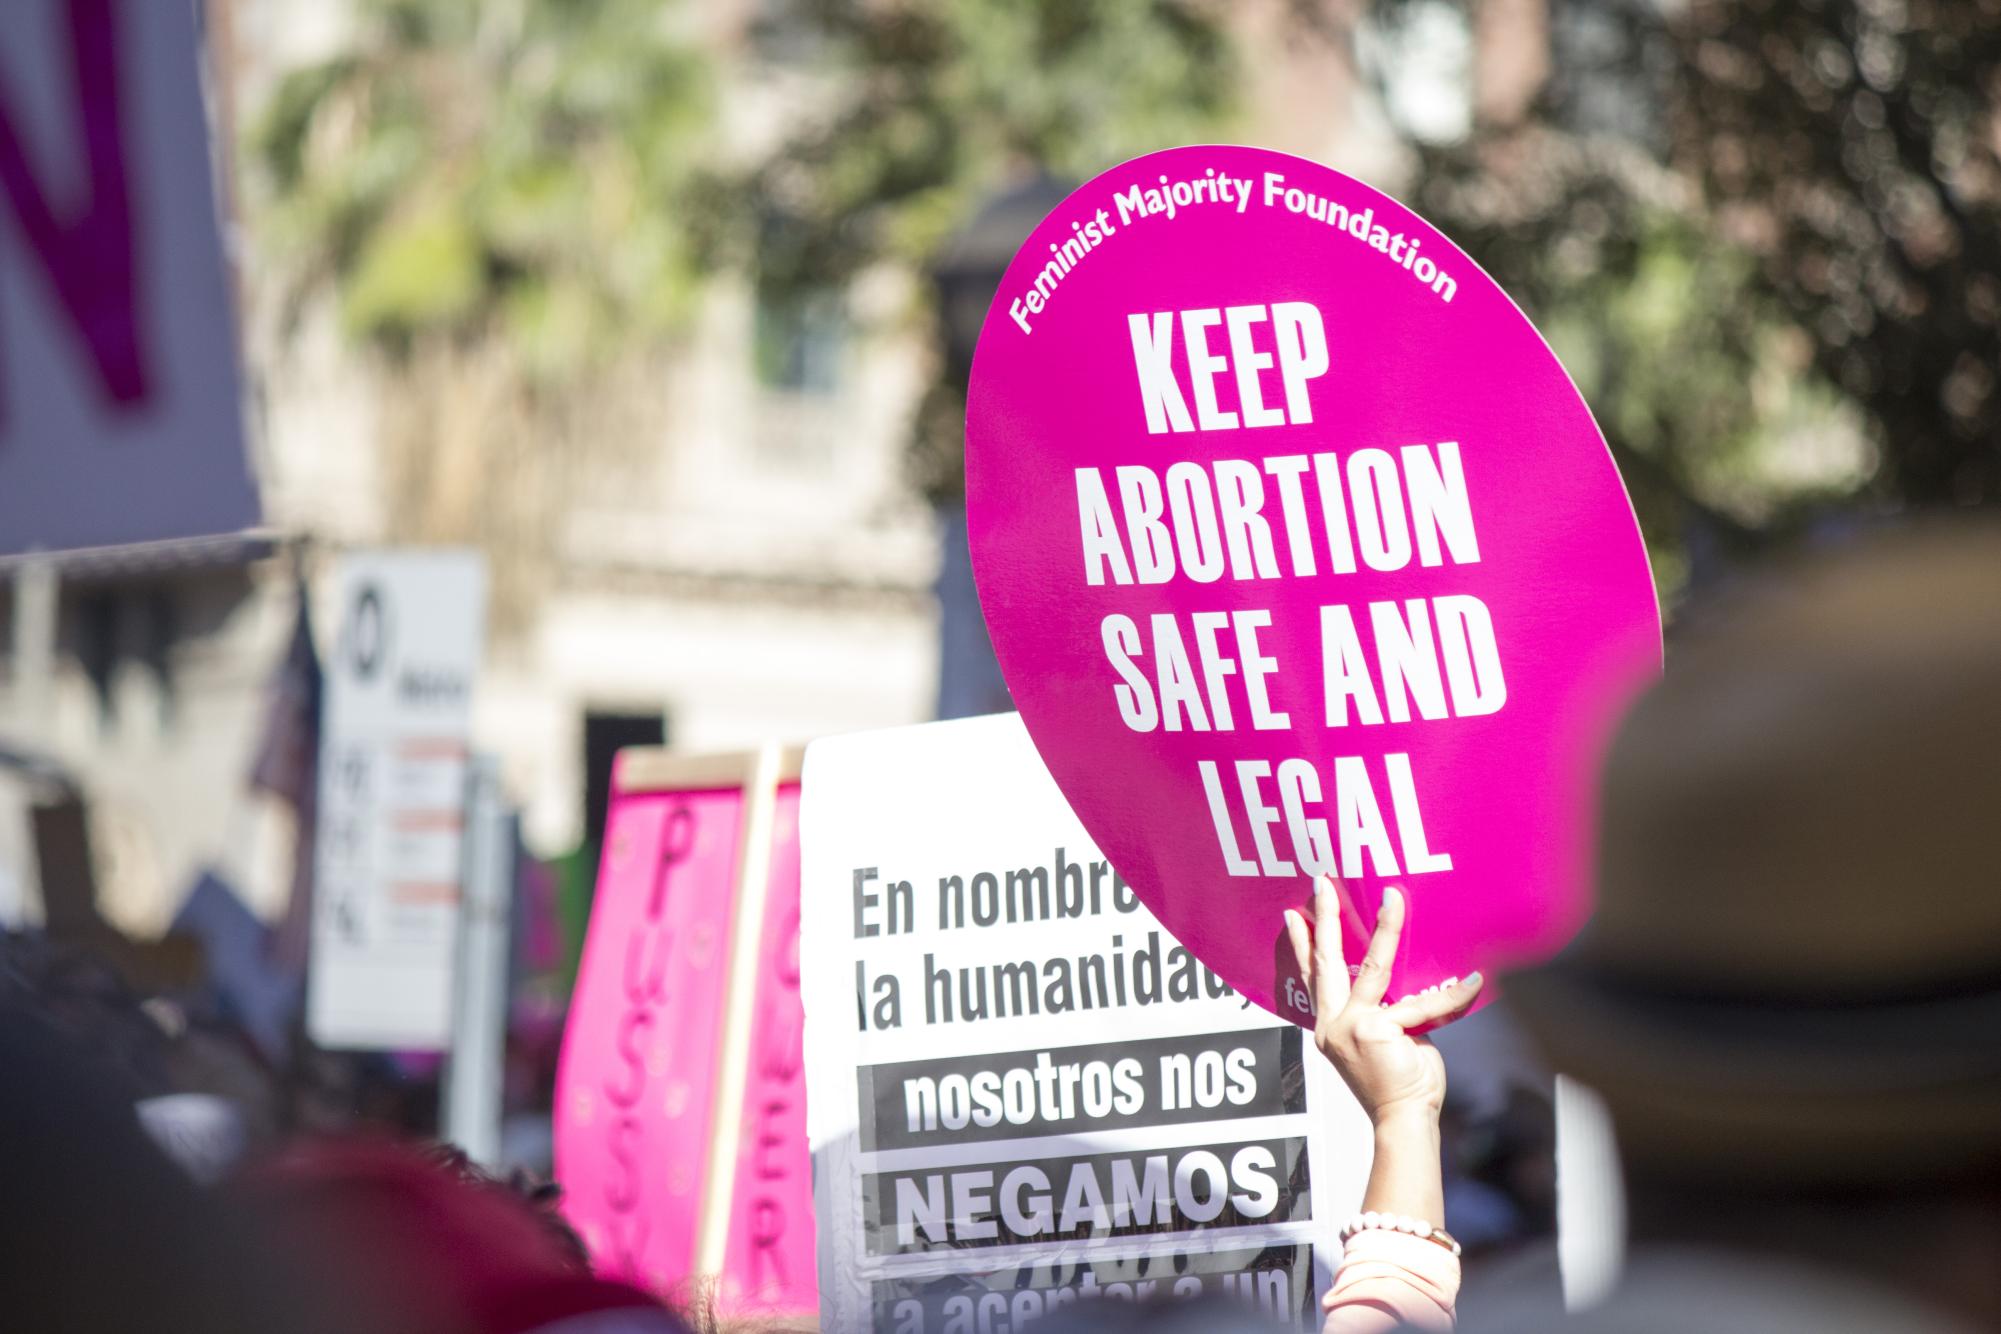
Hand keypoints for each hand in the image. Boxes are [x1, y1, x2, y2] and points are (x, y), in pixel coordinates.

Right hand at [1284, 874, 1483, 1125]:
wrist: (1405, 1121)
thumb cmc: (1399, 1083)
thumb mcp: (1383, 1040)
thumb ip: (1383, 1011)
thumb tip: (1403, 985)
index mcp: (1330, 1028)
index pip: (1312, 978)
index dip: (1302, 945)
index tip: (1291, 914)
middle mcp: (1335, 1025)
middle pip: (1327, 962)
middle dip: (1324, 919)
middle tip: (1322, 884)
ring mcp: (1354, 1027)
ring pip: (1371, 968)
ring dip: (1384, 930)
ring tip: (1391, 899)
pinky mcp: (1379, 1030)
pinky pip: (1423, 1004)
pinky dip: (1454, 994)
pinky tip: (1474, 979)